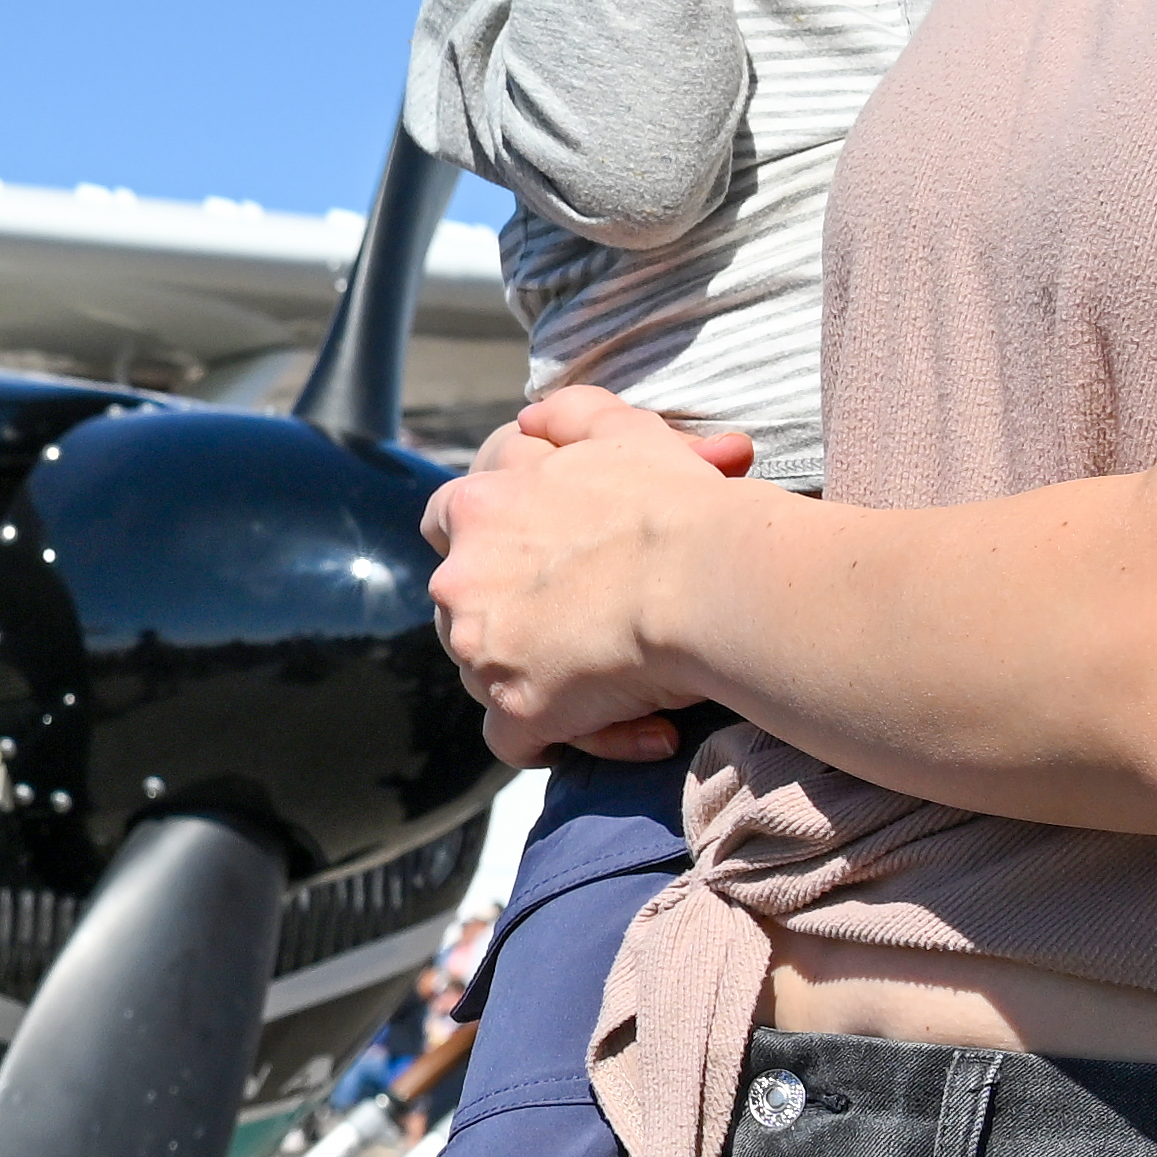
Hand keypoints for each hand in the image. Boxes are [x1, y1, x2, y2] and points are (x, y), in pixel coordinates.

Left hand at [428, 389, 758, 758]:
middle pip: (463, 607)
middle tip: (591, 625)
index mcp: (479, 504)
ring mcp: (481, 648)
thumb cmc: (677, 503)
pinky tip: (633, 732)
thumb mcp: (624, 431)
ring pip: (489, 674)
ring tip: (632, 682)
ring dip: (547, 678)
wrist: (711, 577)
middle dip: (512, 618)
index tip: (530, 558)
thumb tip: (535, 417)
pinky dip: (562, 740)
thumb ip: (572, 415)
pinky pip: (518, 741)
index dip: (483, 541)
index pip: (445, 521)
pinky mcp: (516, 710)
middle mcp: (461, 576)